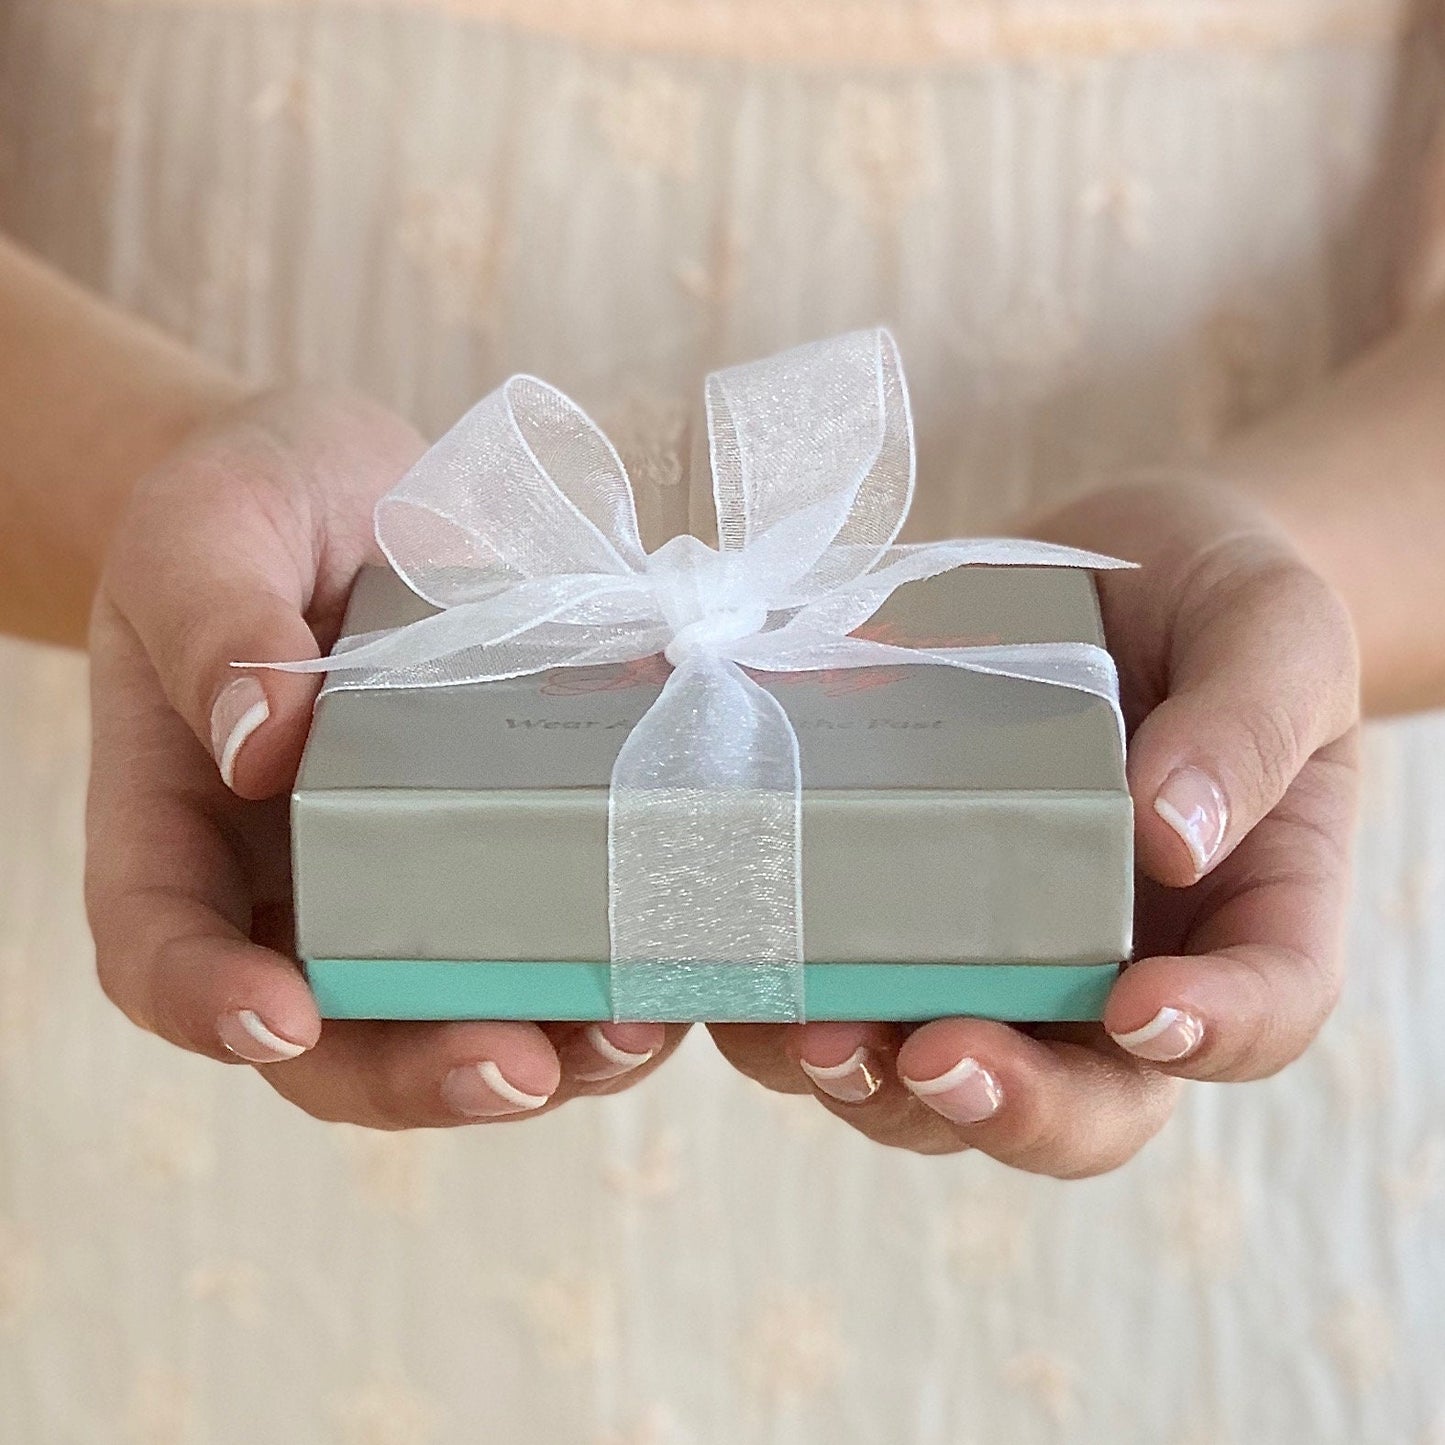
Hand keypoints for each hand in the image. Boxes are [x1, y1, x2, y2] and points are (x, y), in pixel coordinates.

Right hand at [86, 388, 686, 1126]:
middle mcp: (299, 894)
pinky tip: (696, 955)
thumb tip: (261, 730)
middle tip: (517, 1068)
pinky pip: (561, 948)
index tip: (279, 1012)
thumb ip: (212, 609)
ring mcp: (415, 891)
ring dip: (555, 1053)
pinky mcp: (518, 859)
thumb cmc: (258, 508)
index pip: (161, 951)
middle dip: (426, 1073)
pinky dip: (625, 970)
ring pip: (464, 1021)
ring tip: (636, 1029)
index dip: (208, 1002)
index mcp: (186, 830)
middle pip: (336, 1041)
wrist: (364, 499)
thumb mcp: (213, 522)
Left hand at [710, 478, 1360, 1172]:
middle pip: (1082, 1105)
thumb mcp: (1268, 630)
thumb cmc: (1216, 605)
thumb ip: (1246, 721)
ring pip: (935, 1084)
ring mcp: (992, 955)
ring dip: (869, 1082)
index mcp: (1241, 915)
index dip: (1212, 1035)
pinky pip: (834, 998)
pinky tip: (732, 962)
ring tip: (812, 1030)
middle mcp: (1112, 968)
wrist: (1109, 571)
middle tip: (937, 1055)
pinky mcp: (886, 917)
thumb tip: (1171, 831)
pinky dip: (775, 1006)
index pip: (1261, 1015)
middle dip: (1006, 1105)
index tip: (1143, 1007)